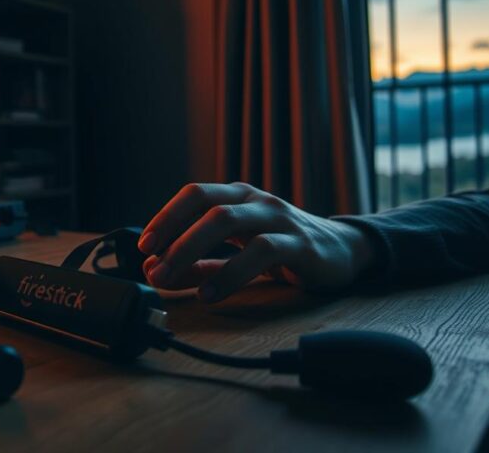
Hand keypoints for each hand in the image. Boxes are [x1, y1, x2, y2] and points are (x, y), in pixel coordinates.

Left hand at [139, 182, 373, 303]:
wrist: (345, 251)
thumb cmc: (283, 248)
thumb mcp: (236, 253)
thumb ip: (200, 263)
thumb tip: (158, 272)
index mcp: (237, 197)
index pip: (193, 194)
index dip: (166, 217)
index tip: (143, 247)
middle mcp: (254, 200)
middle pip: (205, 203)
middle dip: (172, 233)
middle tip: (151, 266)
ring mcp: (278, 217)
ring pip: (227, 221)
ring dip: (191, 250)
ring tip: (169, 279)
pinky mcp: (299, 243)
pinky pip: (260, 251)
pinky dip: (229, 273)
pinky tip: (210, 294)